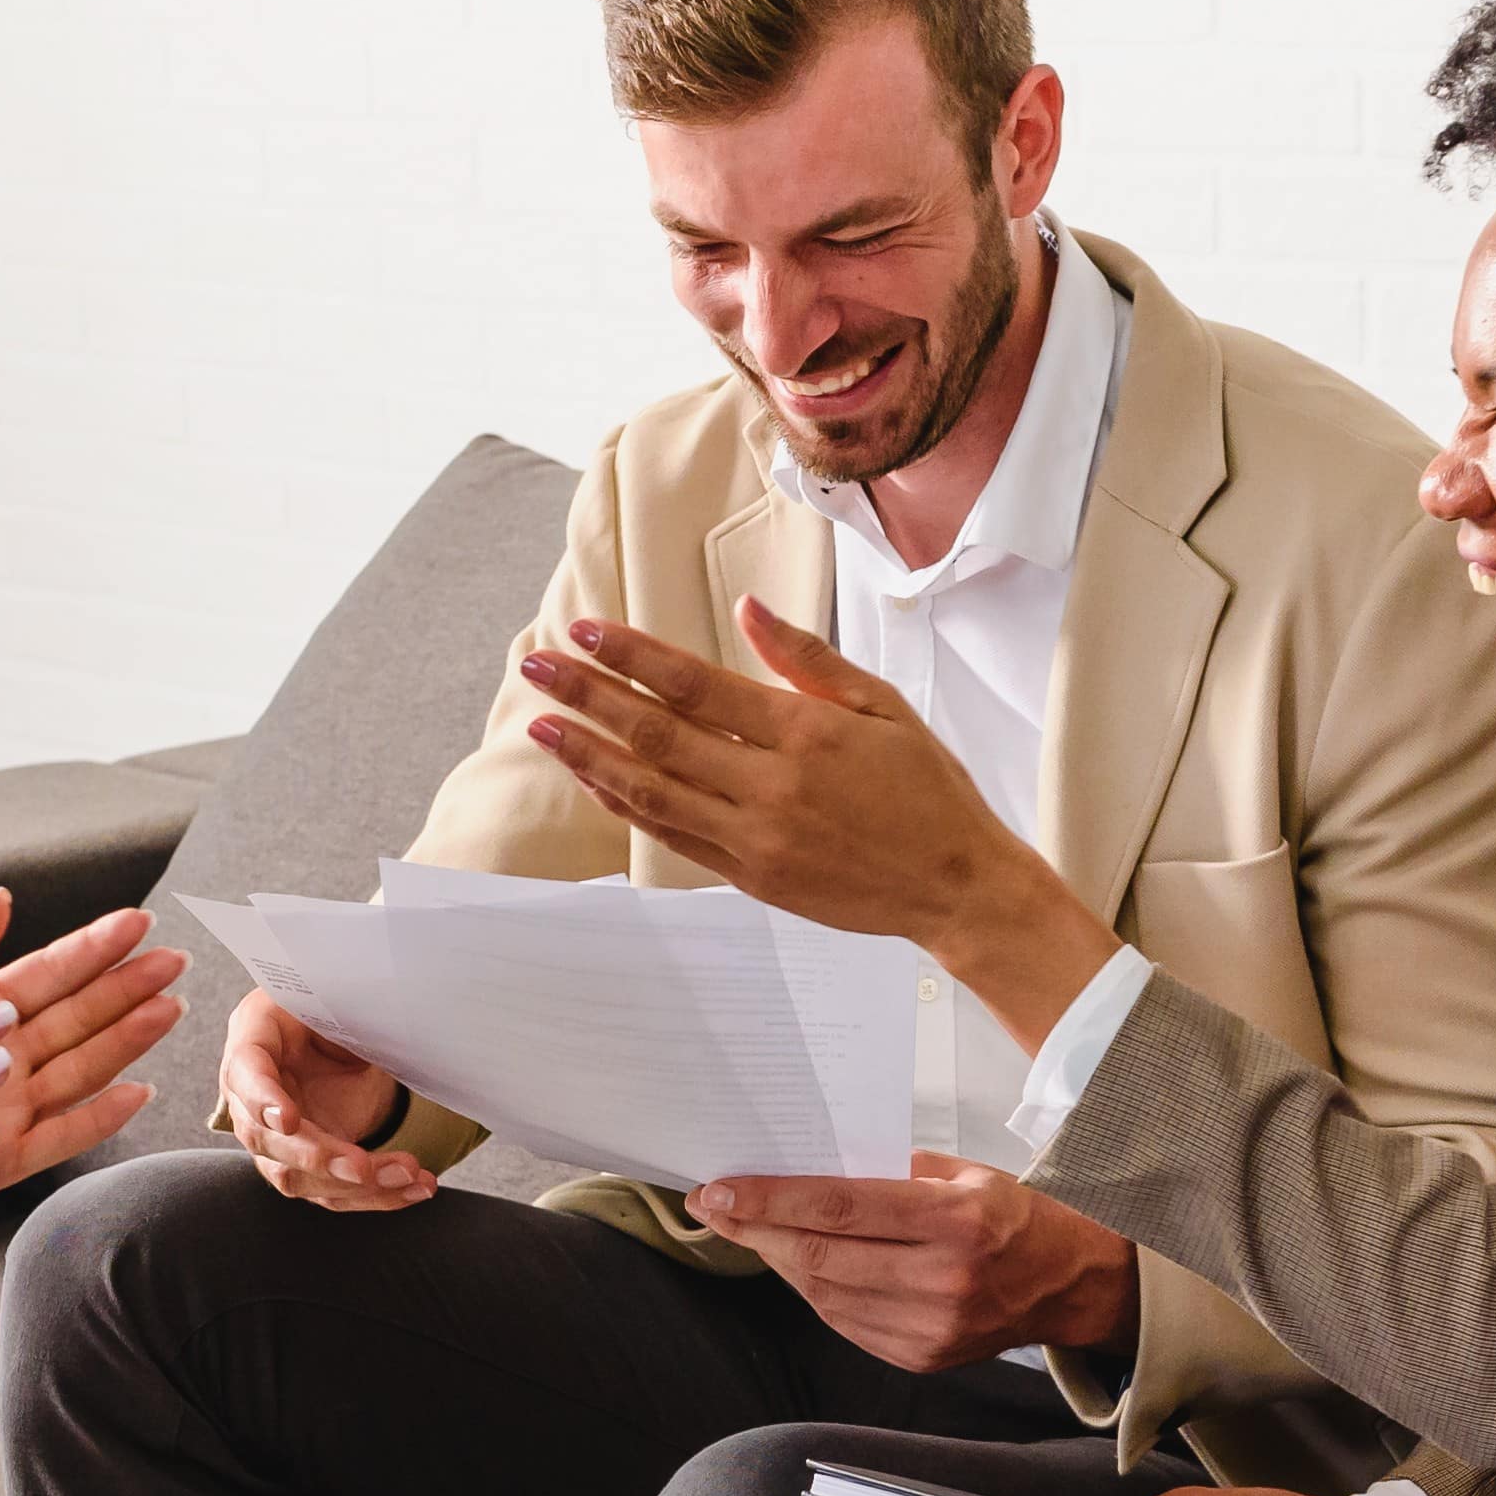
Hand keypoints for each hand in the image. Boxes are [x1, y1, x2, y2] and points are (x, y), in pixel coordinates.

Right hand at [223, 989, 433, 1210]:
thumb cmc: (322, 1009)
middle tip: (361, 1166)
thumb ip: (337, 1004)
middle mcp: (250, 1098)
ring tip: (409, 1174)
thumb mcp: (326, 994)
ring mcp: (275, 1139)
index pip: (245, 1075)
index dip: (261, 1099)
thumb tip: (383, 1004)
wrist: (332, 1037)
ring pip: (301, 1177)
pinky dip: (378, 1196)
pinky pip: (336, 1192)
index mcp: (252, 1042)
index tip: (285, 1118)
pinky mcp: (307, 1167)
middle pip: (267, 1141)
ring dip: (356, 1185)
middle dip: (317, 1157)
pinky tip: (414, 1188)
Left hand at [518, 601, 1120, 1044]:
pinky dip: (628, 806)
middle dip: (588, 695)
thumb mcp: (883, 707)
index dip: (631, 656)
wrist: (957, 884)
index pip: (695, 684)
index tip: (585, 631)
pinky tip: (596, 779)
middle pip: (657, 733)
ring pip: (651, 790)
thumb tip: (747, 612)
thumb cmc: (929, 791)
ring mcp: (756, 837)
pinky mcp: (752, 877)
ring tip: (542, 724)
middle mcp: (771, 786)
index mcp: (805, 732)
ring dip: (590, 756)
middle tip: (537, 666)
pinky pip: (672, 837)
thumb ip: (808, 660)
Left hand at [681, 1154, 1139, 1371]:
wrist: (1065, 1283)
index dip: (770, 1200)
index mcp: (956, 1222)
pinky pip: (843, 1321)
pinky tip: (796, 1261)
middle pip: (819, 1256)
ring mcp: (930, 1328)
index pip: (839, 1208)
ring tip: (749, 1229)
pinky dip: (811, 1289)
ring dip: (777, 1259)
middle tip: (714, 1207)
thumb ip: (888, 1172)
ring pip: (823, 1293)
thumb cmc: (1012, 1218)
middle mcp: (943, 1280)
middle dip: (755, 1230)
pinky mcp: (919, 1357)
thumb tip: (808, 1168)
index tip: (720, 1189)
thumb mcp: (962, 1173)